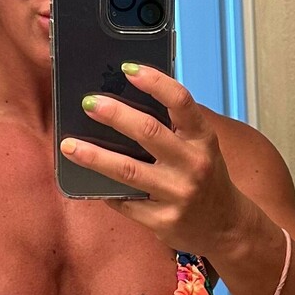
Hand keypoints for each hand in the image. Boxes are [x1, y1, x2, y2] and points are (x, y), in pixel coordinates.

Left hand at [60, 64, 244, 253]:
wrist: (226, 226)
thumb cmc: (206, 177)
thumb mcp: (200, 147)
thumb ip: (172, 127)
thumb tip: (123, 101)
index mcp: (203, 138)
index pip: (181, 102)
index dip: (155, 82)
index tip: (128, 68)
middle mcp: (193, 164)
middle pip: (149, 132)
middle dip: (114, 115)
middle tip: (88, 103)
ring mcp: (178, 194)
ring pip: (128, 170)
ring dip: (94, 156)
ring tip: (68, 145)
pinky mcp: (163, 220)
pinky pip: (125, 201)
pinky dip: (104, 190)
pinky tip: (87, 179)